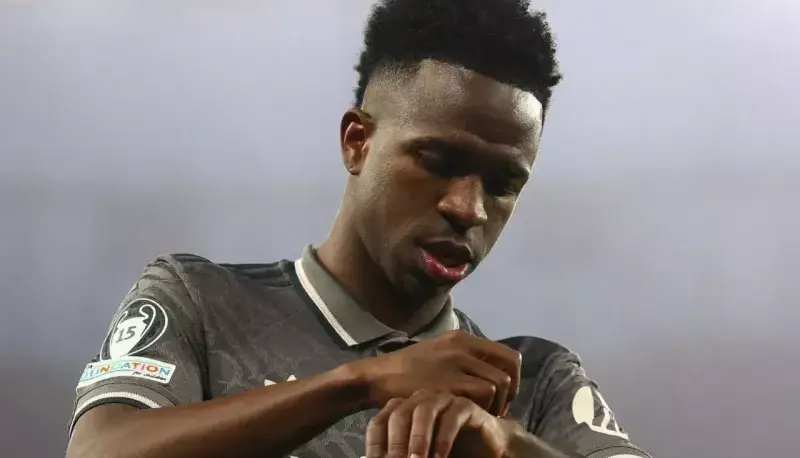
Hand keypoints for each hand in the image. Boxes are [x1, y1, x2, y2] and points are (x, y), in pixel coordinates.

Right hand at [348, 330, 520, 415]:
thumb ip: (464, 359)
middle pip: (509, 369)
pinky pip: (481, 394)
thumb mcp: (439, 353)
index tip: (504, 396)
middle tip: (498, 410)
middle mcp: (462, 346)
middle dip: (510, 394)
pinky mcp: (446, 382)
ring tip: (482, 416)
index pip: (508, 355)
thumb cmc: (407, 370)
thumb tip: (490, 374)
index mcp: (462, 338)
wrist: (378, 376)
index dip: (513, 379)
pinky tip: (469, 417)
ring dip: (497, 404)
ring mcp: (455, 363)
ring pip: (499, 383)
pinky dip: (482, 408)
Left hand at [365, 390, 521, 457]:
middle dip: (396, 443)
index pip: (379, 423)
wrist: (489, 449)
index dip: (374, 445)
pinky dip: (443, 438)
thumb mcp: (420, 457)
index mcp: (403, 412)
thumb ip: (402, 457)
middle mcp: (420, 401)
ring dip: (418, 439)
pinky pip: (452, 416)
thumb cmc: (451, 453)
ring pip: (423, 411)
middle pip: (398, 414)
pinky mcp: (466, 405)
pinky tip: (440, 457)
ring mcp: (443, 400)